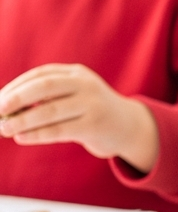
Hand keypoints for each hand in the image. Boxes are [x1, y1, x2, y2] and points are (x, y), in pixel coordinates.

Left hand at [0, 64, 159, 172]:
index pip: (40, 75)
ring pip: (49, 111)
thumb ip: (48, 97)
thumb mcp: (74, 96)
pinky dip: (37, 134)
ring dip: (22, 121)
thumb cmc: (92, 112)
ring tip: (4, 128)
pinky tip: (22, 137)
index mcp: (77, 74)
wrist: (129, 127)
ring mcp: (92, 105)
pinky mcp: (94, 126)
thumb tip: (6, 109)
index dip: (15, 87)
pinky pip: (59, 130)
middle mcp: (86, 85)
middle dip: (16, 99)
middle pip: (43, 87)